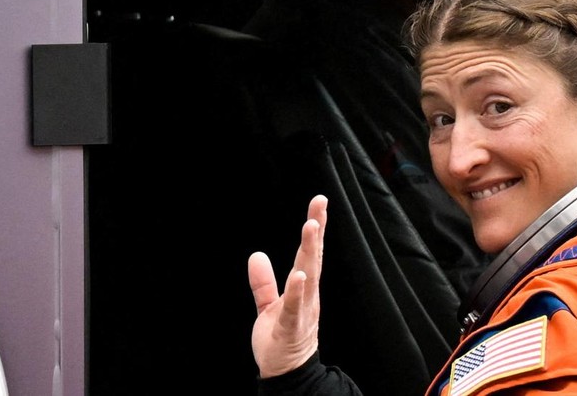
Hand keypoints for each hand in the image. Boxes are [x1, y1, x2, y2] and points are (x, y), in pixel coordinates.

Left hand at [248, 194, 327, 377]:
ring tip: (310, 227)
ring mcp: (302, 311)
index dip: (315, 227)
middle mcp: (308, 295)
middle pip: (313, 258)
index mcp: (304, 289)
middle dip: (317, 229)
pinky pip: (293, 308)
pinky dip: (296, 291)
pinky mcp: (290, 328)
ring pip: (308, 277)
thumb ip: (263, 282)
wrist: (287, 374)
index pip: (310, 253)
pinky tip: (298, 275)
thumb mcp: (268, 306)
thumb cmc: (281, 340)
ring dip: (310, 251)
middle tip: (320, 203)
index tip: (319, 202)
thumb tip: (256, 255)